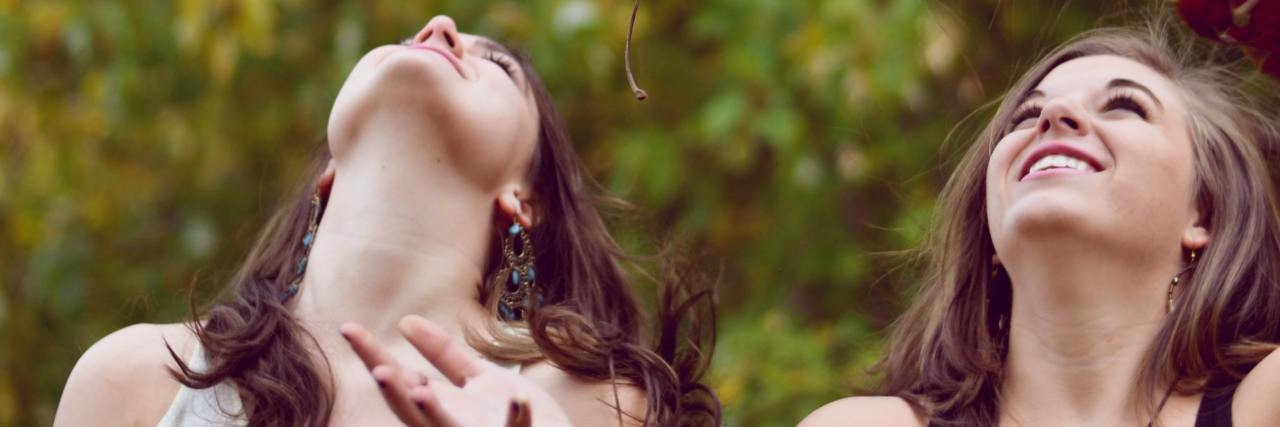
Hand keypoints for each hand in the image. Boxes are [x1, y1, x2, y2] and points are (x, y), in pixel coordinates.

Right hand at [341, 316, 572, 426]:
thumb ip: (443, 354)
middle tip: (378, 371)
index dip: (374, 357)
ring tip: (420, 391)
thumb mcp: (477, 378)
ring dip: (434, 413)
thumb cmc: (507, 416)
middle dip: (395, 395)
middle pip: (413, 413)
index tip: (348, 328)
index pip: (400, 380)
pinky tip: (519, 397)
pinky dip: (517, 416)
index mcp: (442, 408)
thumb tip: (405, 321)